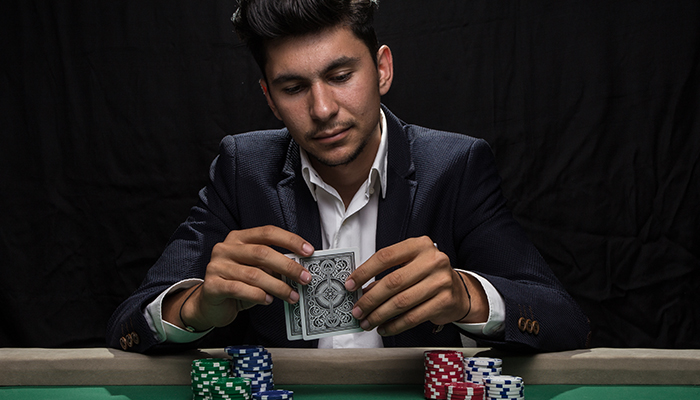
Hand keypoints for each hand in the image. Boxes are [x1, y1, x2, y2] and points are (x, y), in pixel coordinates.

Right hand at [164, 225, 313, 330]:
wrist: (209, 304)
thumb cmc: (237, 284)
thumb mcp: (256, 270)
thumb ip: (273, 266)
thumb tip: (300, 268)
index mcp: (239, 238)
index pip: (268, 233)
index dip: (290, 240)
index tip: (309, 251)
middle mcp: (226, 248)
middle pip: (262, 253)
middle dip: (288, 266)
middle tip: (305, 278)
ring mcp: (217, 266)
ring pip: (254, 274)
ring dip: (278, 286)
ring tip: (292, 296)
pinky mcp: (212, 285)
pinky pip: (240, 289)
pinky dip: (258, 295)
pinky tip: (268, 300)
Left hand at [344, 236, 487, 335]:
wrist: (459, 291)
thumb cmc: (428, 276)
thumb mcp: (409, 266)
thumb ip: (387, 275)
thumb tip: (360, 291)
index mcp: (419, 245)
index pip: (386, 256)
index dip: (364, 271)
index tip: (350, 284)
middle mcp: (432, 260)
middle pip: (392, 282)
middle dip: (370, 299)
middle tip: (357, 310)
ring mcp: (441, 281)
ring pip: (401, 302)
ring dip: (379, 315)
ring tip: (367, 322)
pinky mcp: (445, 301)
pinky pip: (413, 317)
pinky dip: (394, 325)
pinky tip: (384, 327)